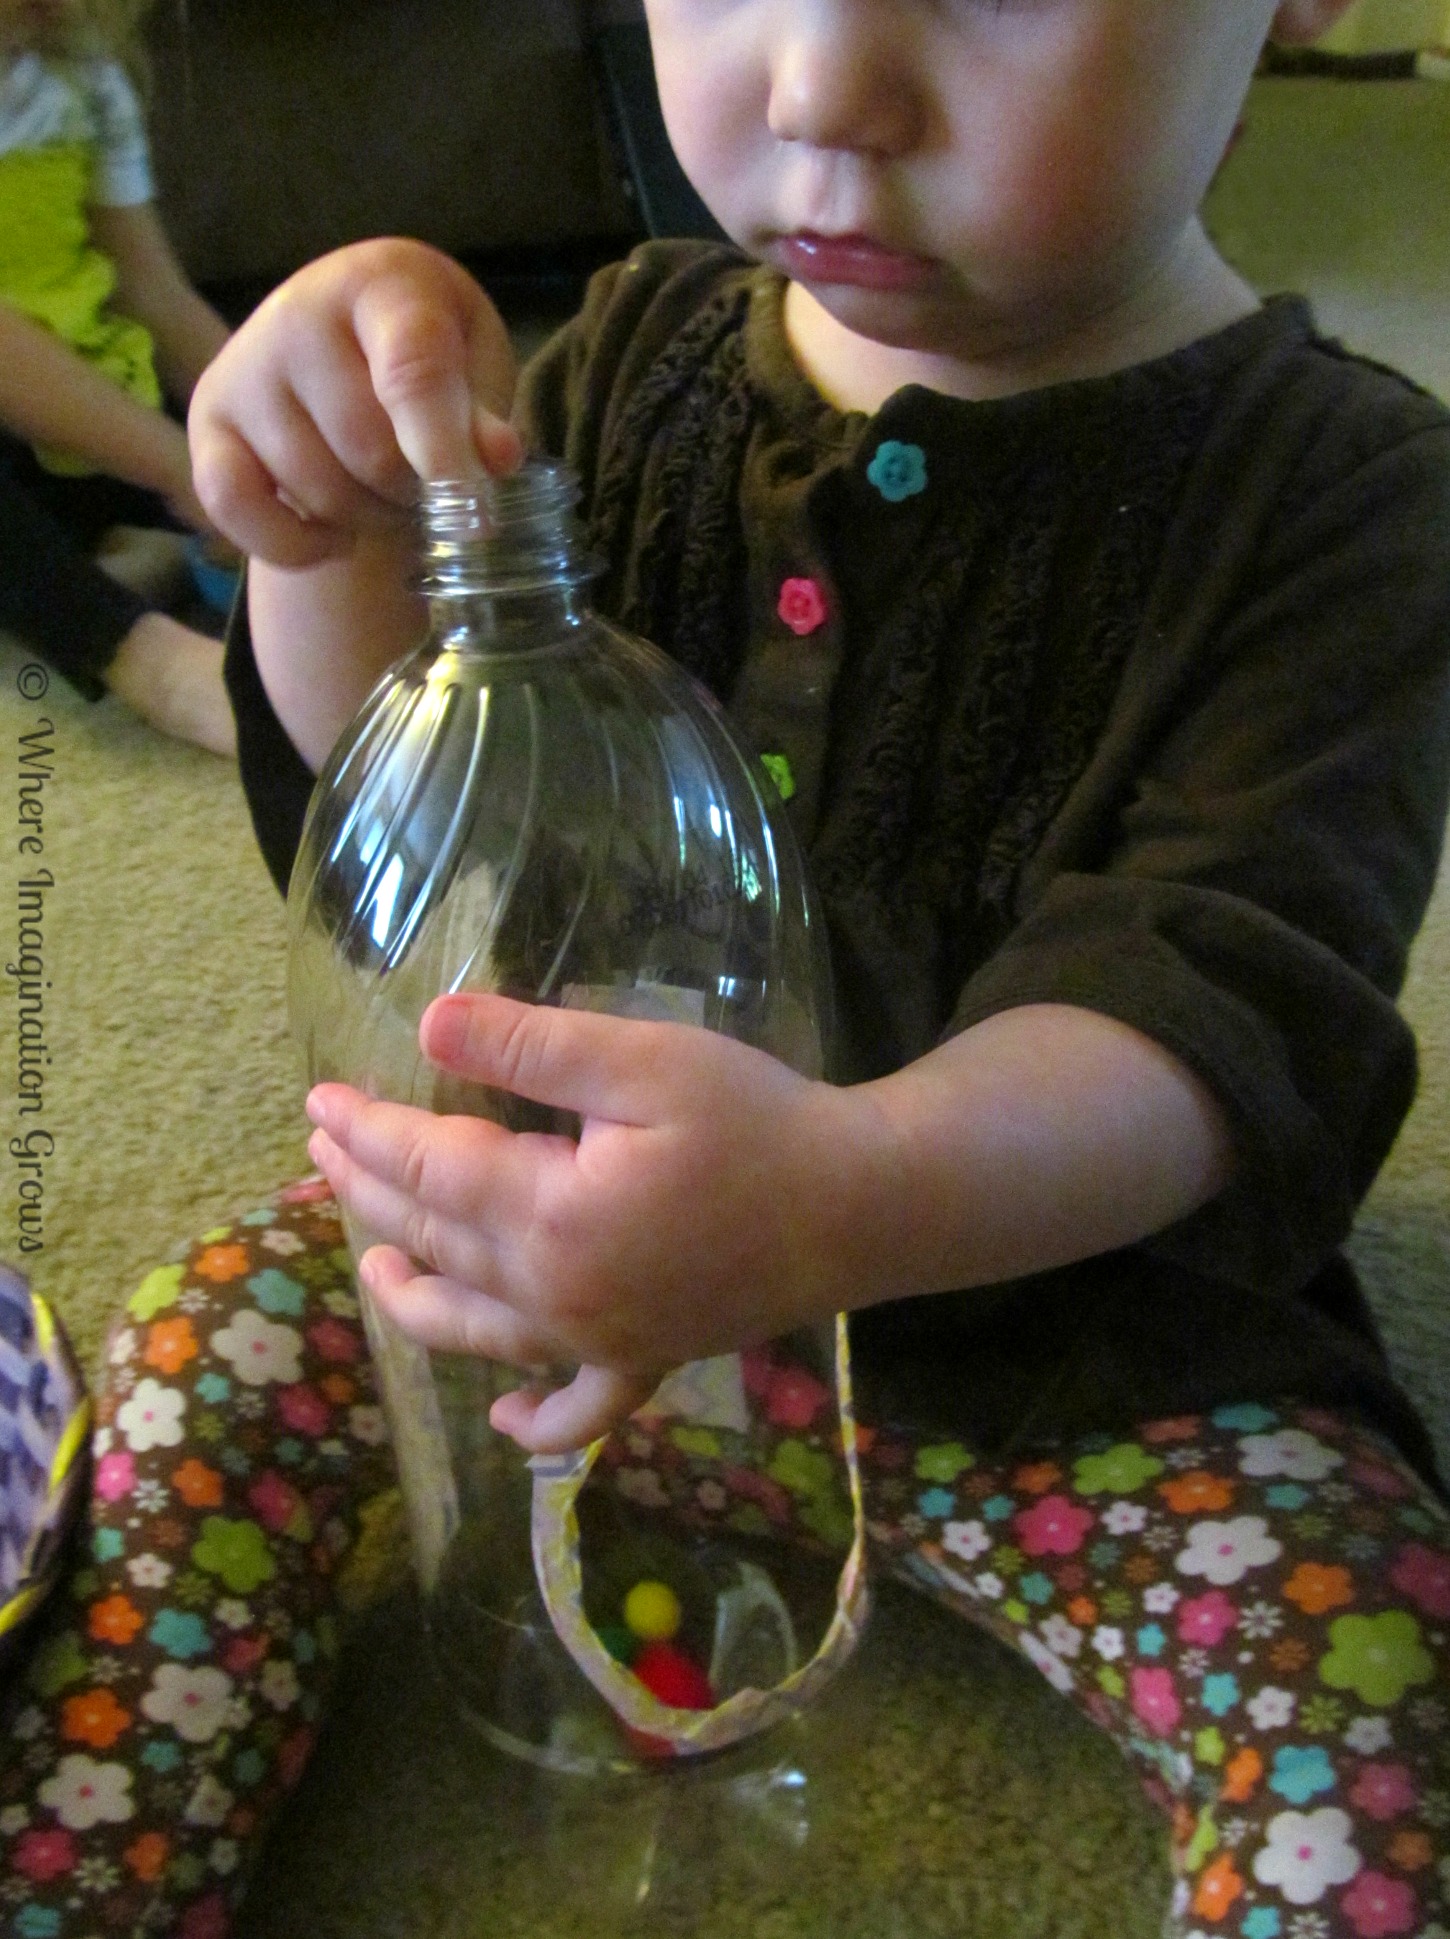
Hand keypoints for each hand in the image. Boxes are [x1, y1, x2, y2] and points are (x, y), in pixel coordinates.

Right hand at [188, 238, 522, 569]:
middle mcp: (297, 317)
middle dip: (413, 491)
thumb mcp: (474, 363)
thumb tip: (497, 458)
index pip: (410, 370)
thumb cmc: (425, 350)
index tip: (473, 504)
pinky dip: (295, 547)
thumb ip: (483, 409)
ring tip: (386, 492)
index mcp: (379, 286)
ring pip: (320, 492)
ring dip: (369, 518)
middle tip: (427, 481)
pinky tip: (334, 534)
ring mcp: (243, 371)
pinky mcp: (206, 423)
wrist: (348, 335)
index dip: (442, 446)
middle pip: (369, 450)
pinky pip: (239, 511)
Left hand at [304, 992, 865, 1451]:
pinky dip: (534, 1419)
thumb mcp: (646, 1060)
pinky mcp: (647, 1360)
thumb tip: (428, 1027)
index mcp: (547, 1215)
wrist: (863, 1205)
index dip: (367, 1132)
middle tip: (321, 1151)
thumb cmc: (758, 1122)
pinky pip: (578, 1408)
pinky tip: (504, 1416)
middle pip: (435, 1241)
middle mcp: (555, 1296)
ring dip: (413, 1296)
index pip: (427, 1169)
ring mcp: (600, 1341)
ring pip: (476, 1328)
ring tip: (370, 1263)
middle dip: (368, 1193)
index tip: (317, 1102)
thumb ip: (533, 1045)